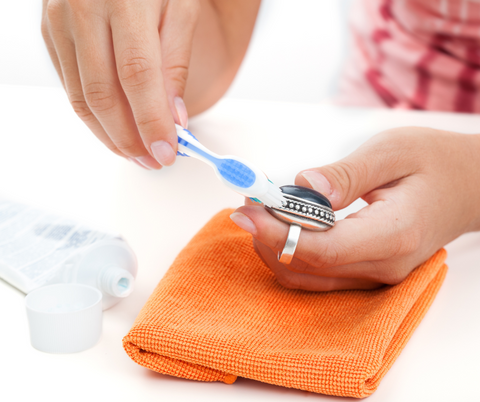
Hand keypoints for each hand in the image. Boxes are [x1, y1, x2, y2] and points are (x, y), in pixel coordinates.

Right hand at [41, 0, 199, 168]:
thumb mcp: (180, 9)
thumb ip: (175, 63)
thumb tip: (174, 119)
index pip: (137, 76)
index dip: (152, 121)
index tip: (167, 151)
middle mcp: (82, 8)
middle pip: (102, 94)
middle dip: (129, 139)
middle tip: (153, 161)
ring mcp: (59, 20)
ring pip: (80, 98)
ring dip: (110, 135)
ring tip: (136, 153)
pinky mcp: (50, 32)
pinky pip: (70, 86)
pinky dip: (94, 115)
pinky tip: (116, 128)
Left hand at [230, 127, 479, 290]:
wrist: (468, 186)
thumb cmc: (435, 163)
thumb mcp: (394, 152)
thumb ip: (346, 174)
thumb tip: (304, 185)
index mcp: (393, 235)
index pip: (322, 249)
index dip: (277, 232)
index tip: (247, 209)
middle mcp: (384, 266)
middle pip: (308, 267)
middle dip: (267, 236)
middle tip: (247, 202)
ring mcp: (376, 276)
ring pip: (307, 277)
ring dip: (275, 246)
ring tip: (259, 210)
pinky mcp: (368, 273)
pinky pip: (318, 275)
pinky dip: (291, 252)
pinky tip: (281, 225)